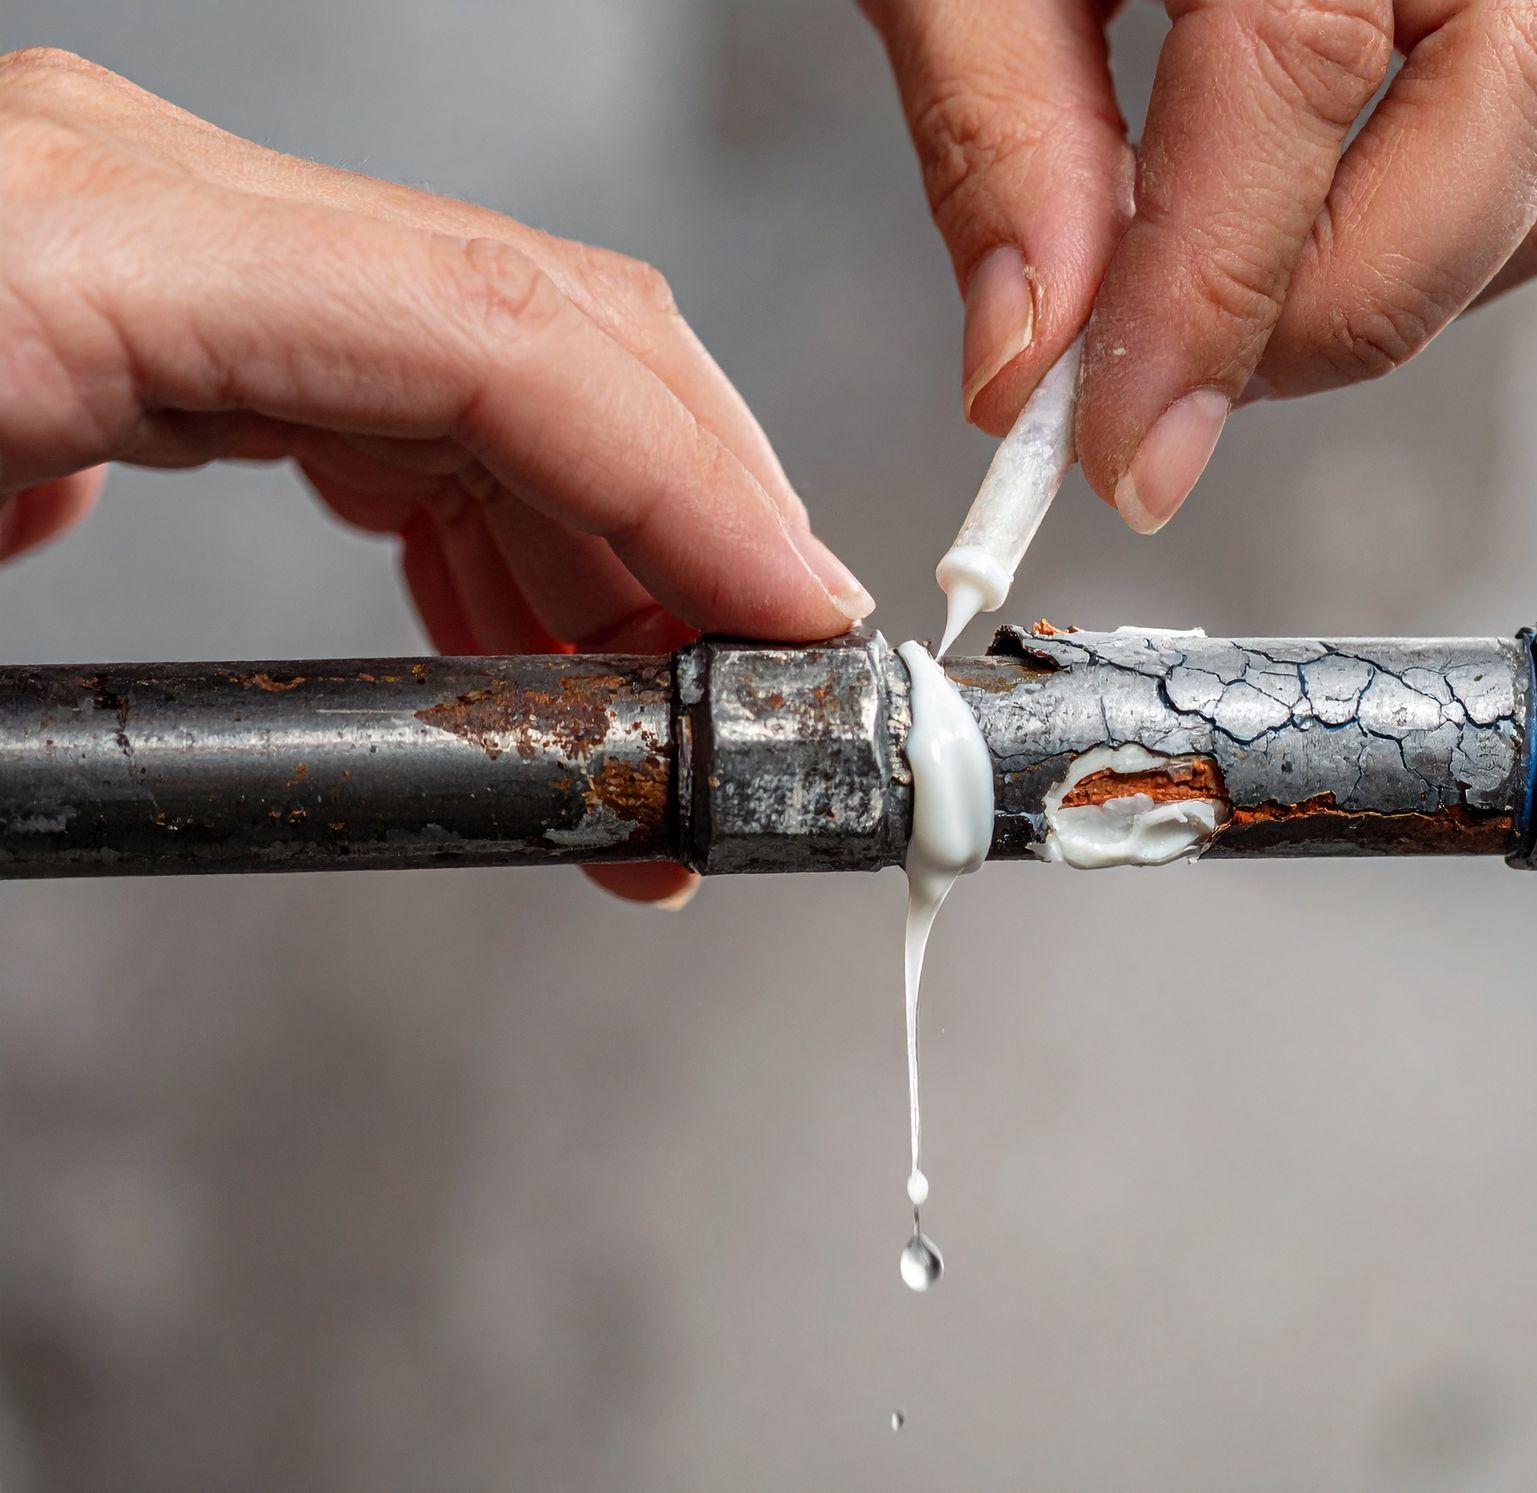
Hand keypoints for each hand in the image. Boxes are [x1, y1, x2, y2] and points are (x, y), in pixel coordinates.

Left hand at [0, 48, 875, 904]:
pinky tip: (512, 628)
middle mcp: (135, 204)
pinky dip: (495, 518)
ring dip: (606, 548)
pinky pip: (392, 387)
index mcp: (69, 246)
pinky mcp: (141, 298)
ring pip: (486, 359)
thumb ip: (107, 717)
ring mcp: (147, 238)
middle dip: (688, 528)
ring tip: (637, 724)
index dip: (690, 484)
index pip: (495, 337)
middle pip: (537, 327)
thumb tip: (350, 757)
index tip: (791, 620)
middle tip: (744, 707)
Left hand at [862, 0, 1536, 531]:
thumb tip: (1030, 365)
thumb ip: (1002, 138)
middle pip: (1494, 141)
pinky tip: (1297, 230)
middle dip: (1314, 320)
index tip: (1120, 456)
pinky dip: (1424, 254)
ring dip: (1370, 298)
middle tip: (1159, 387)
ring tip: (1210, 287)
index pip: (1296, 78)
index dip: (1207, 301)